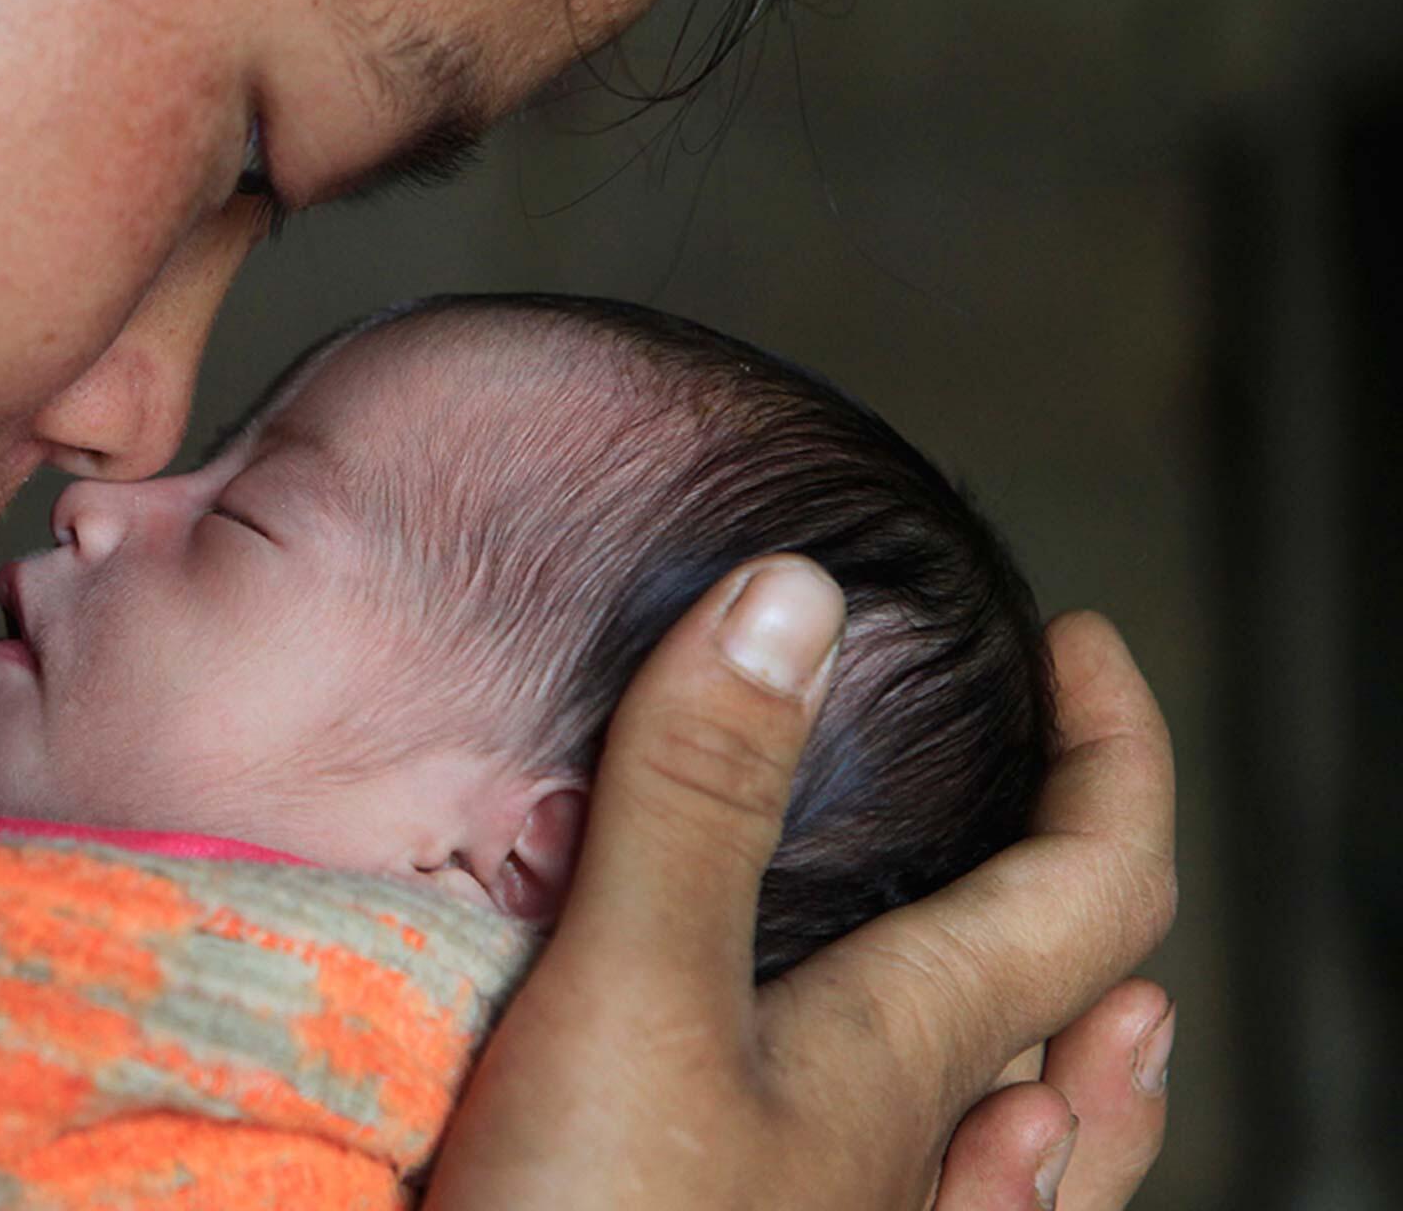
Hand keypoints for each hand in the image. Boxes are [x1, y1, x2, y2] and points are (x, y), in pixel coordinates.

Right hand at [421, 557, 1175, 1209]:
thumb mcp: (638, 998)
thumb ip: (702, 804)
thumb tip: (795, 597)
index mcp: (903, 1052)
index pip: (1091, 884)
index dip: (1112, 750)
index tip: (1079, 644)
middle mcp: (906, 1148)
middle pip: (1074, 1014)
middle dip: (1092, 881)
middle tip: (1070, 790)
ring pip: (1021, 1139)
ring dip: (1069, 1045)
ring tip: (1097, 1013)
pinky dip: (970, 1162)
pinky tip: (916, 1158)